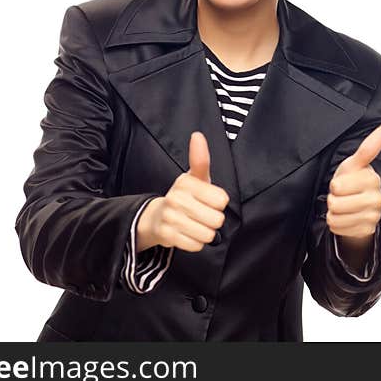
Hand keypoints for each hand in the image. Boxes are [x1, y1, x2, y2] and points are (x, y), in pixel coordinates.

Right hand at [136, 131, 228, 251]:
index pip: (222, 200)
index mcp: (186, 183)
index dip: (219, 202)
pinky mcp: (167, 236)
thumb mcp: (195, 177)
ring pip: (208, 234)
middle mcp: (176, 198)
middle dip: (213, 220)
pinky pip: (196, 245)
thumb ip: (200, 159)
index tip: (208, 200)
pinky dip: (195, 242)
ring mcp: (170, 218)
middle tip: (201, 214)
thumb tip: (197, 135)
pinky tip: (187, 233)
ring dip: (205, 232)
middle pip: (217, 219)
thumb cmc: (186, 196)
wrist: (157, 217)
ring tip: (195, 224)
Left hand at [326, 124, 380, 240]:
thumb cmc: (353, 181)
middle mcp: (376, 197)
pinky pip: (338, 228)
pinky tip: (345, 218)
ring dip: (333, 212)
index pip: (337, 185)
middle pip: (335, 202)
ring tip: (342, 206)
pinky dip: (336, 224)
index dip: (334, 185)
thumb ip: (368, 147)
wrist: (358, 206)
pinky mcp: (367, 229)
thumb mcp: (355, 164)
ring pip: (335, 216)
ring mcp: (373, 215)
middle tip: (342, 196)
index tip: (341, 184)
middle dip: (333, 199)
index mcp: (371, 179)